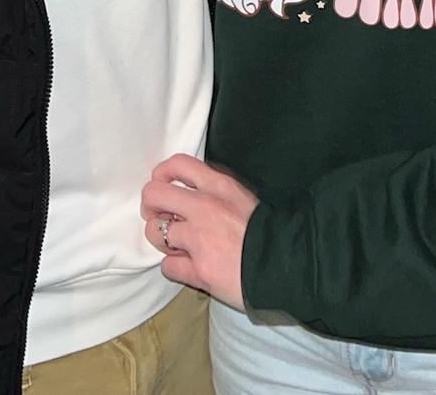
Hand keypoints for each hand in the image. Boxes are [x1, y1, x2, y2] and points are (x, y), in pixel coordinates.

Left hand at [140, 154, 257, 310]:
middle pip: (154, 193)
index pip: (177, 164)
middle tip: (159, 216)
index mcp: (219, 186)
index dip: (161, 174)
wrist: (285, 265)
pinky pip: (167, 266)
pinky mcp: (197, 270)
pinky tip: (187, 267)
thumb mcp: (242, 197)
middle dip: (150, 206)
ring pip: (154, 231)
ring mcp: (199, 239)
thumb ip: (215, 191)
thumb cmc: (266, 232)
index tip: (163, 185)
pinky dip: (174, 267)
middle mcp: (205, 207)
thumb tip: (188, 191)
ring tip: (176, 245)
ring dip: (161, 239)